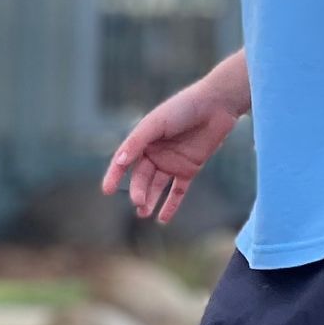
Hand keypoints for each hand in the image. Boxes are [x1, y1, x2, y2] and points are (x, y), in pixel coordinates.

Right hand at [102, 81, 243, 224]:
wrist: (216, 105)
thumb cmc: (183, 108)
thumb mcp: (156, 123)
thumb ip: (138, 142)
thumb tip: (119, 161)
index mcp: (143, 140)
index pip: (124, 161)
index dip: (113, 175)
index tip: (106, 190)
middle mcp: (155, 153)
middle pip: (141, 177)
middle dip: (138, 191)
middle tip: (138, 203)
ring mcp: (172, 162)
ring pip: (157, 186)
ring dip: (150, 200)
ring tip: (143, 213)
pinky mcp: (189, 169)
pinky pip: (178, 191)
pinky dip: (170, 205)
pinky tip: (162, 219)